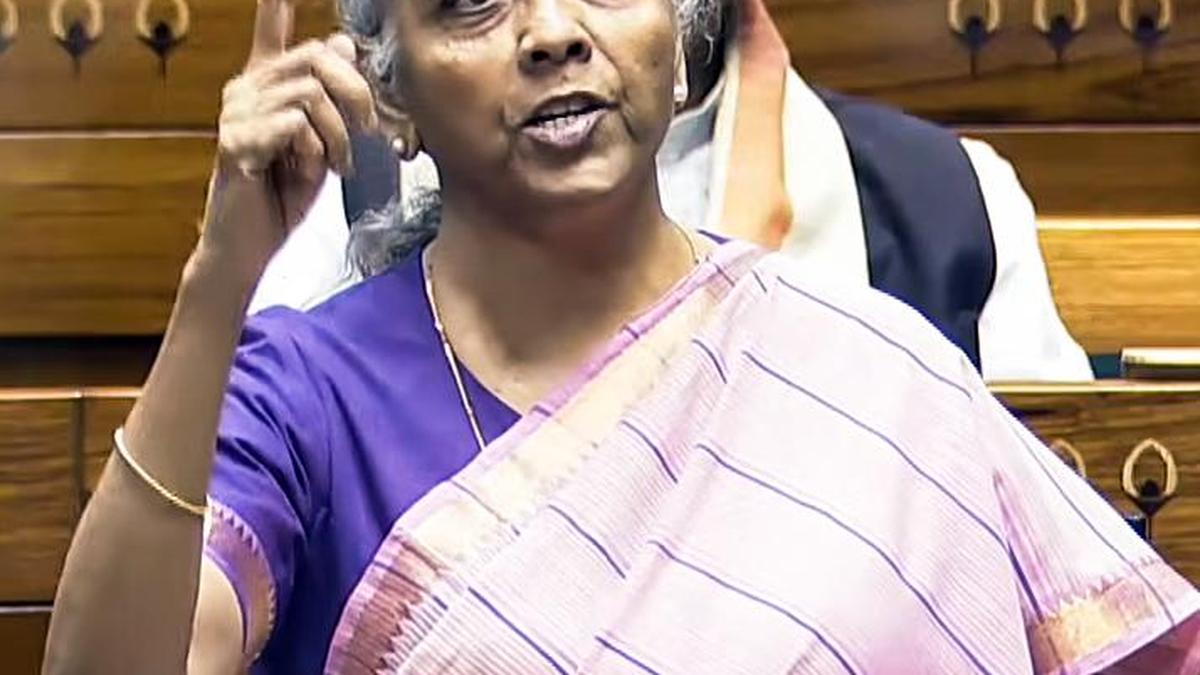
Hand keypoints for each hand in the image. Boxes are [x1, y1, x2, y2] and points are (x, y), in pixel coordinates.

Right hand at [199, 0, 376, 278]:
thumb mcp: (321, 142)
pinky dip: (315, 150)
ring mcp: (236, 114)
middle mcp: (244, 91)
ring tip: (337, 164)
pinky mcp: (235, 141)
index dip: (275, 7)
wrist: (249, 246)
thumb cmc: (282, 195)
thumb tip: (344, 44)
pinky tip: (309, 171)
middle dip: (355, 93)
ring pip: (311, 93)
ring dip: (337, 134)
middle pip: (316, 58)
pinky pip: (294, 124)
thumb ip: (330, 98)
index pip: (271, 33)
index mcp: (264, 87)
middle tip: (367, 129)